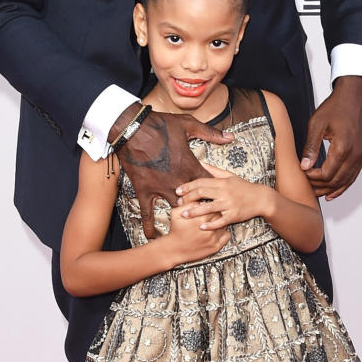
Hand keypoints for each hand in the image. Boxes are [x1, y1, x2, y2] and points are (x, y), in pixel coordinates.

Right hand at [115, 106, 231, 240]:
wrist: (133, 129)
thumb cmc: (160, 124)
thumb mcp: (188, 125)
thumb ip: (210, 133)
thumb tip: (229, 137)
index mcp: (190, 165)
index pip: (209, 183)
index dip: (215, 191)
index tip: (219, 196)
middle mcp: (178, 180)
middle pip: (196, 200)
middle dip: (202, 206)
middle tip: (207, 213)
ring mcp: (161, 188)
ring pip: (177, 208)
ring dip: (183, 214)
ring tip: (189, 224)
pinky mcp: (145, 191)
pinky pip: (148, 212)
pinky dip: (150, 226)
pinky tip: (153, 236)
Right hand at [160, 206, 231, 264]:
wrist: (174, 249)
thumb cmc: (175, 230)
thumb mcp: (176, 214)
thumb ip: (188, 203)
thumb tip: (199, 200)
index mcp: (201, 218)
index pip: (213, 206)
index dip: (210, 206)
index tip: (207, 207)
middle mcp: (209, 229)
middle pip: (220, 215)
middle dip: (216, 213)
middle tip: (210, 215)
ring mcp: (213, 239)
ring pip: (224, 224)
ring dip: (220, 223)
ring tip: (212, 223)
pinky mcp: (215, 247)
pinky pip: (227, 235)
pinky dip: (224, 232)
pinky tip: (217, 232)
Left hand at [175, 162, 266, 230]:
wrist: (261, 198)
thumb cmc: (244, 187)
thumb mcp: (230, 176)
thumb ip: (214, 170)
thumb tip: (200, 162)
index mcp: (222, 182)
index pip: (201, 182)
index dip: (188, 186)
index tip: (178, 190)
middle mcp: (225, 192)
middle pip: (202, 193)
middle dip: (188, 198)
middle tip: (178, 202)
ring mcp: (229, 204)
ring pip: (209, 207)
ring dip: (195, 211)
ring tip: (184, 215)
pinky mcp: (234, 215)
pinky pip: (221, 221)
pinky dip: (211, 224)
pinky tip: (202, 227)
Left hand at [300, 76, 361, 200]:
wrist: (355, 97)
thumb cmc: (336, 106)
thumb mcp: (317, 123)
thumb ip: (310, 146)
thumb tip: (304, 166)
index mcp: (343, 147)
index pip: (326, 174)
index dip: (313, 178)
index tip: (303, 174)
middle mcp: (355, 154)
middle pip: (336, 181)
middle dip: (320, 186)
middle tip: (307, 186)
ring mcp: (361, 156)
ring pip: (346, 181)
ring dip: (331, 189)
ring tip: (317, 193)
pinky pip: (353, 176)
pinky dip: (343, 186)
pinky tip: (333, 192)